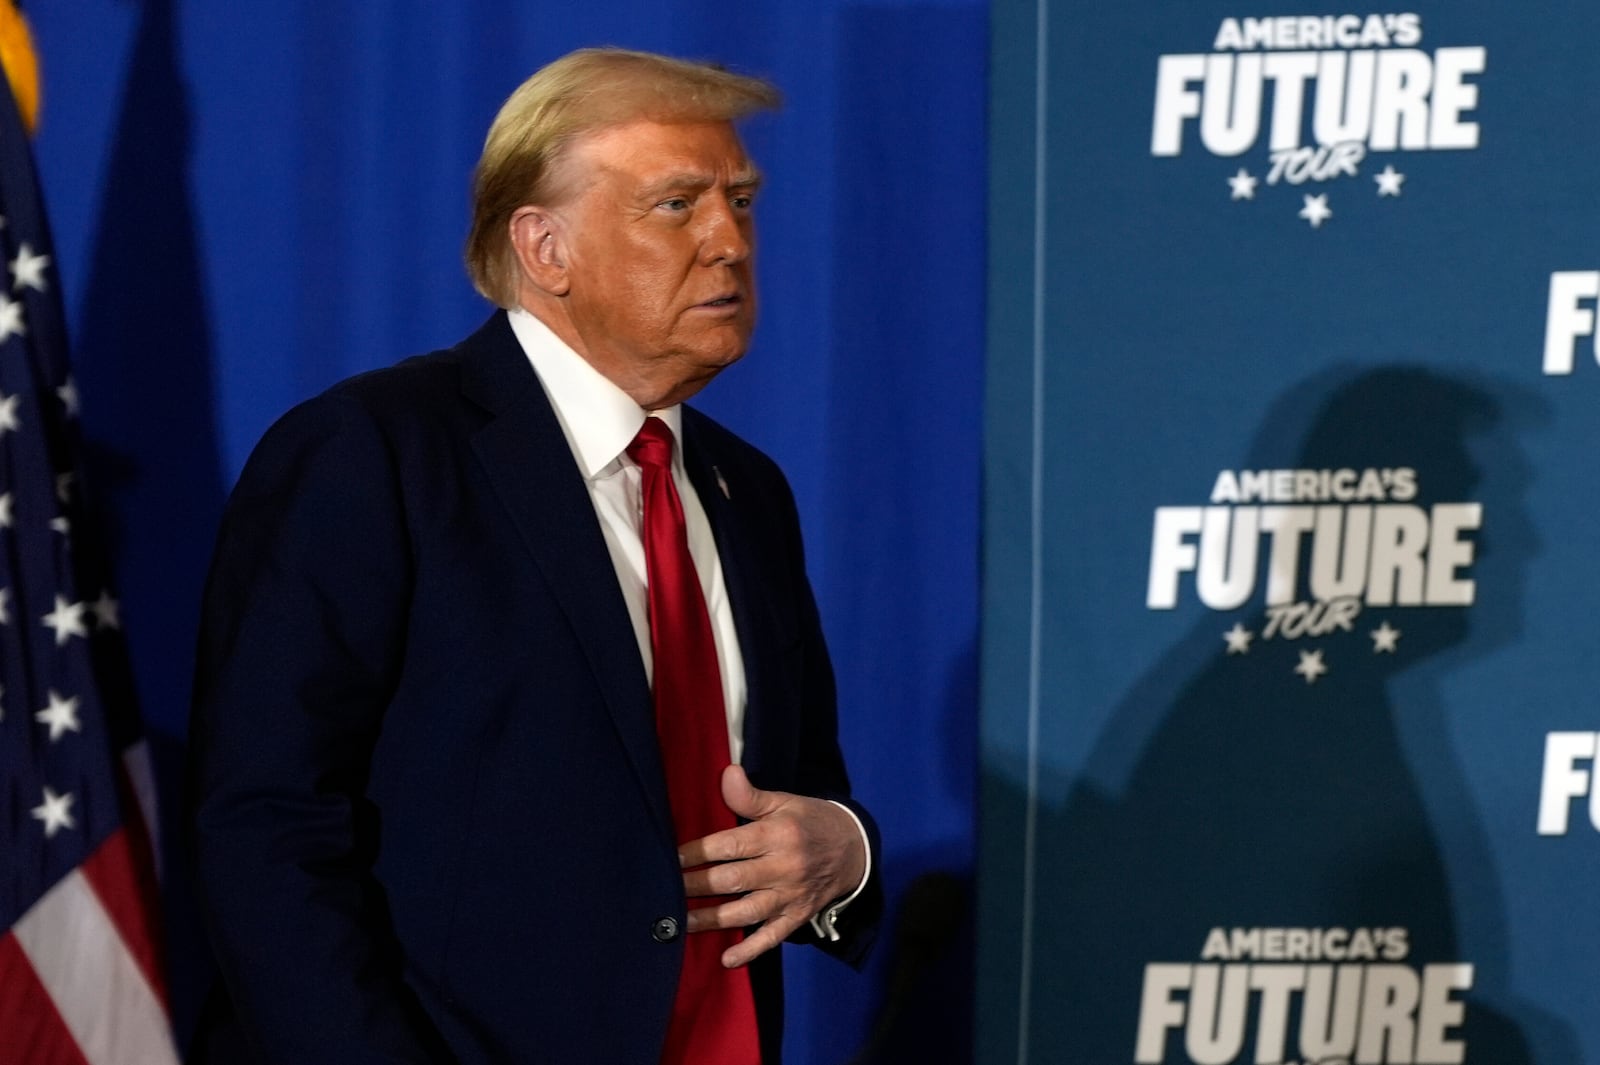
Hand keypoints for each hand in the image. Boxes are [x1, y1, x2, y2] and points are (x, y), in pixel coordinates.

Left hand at [677, 764, 865, 967]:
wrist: (855, 849)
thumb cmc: (810, 821)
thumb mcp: (785, 802)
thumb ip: (751, 796)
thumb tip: (726, 773)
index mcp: (778, 835)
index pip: (731, 845)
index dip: (699, 852)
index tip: (672, 857)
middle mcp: (784, 867)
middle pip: (734, 880)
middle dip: (697, 885)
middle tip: (666, 889)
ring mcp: (791, 895)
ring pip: (747, 911)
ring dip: (713, 919)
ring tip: (682, 922)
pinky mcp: (797, 916)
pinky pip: (773, 936)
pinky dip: (751, 950)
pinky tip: (727, 959)